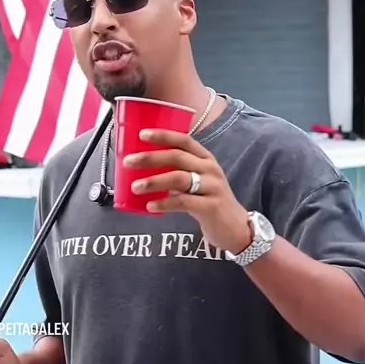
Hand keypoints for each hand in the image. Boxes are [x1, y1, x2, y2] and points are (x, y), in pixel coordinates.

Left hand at [124, 128, 251, 253]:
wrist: (236, 228)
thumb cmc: (210, 202)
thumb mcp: (197, 182)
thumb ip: (177, 174)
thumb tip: (144, 171)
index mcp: (206, 159)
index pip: (184, 140)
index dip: (163, 135)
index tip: (142, 135)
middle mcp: (210, 169)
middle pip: (177, 157)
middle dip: (150, 157)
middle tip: (129, 162)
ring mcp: (212, 187)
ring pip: (179, 178)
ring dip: (154, 181)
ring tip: (135, 187)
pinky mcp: (211, 207)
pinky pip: (183, 202)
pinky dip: (164, 203)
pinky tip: (150, 206)